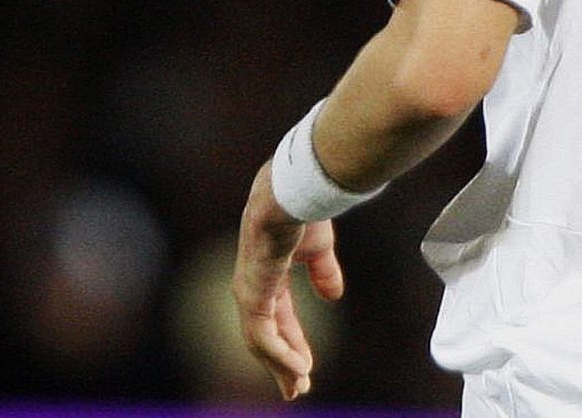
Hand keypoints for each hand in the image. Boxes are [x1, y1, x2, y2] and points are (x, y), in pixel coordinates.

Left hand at [232, 161, 345, 399]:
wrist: (291, 194)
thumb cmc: (303, 211)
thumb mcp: (318, 249)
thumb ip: (323, 273)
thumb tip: (332, 297)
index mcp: (267, 273)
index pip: (278, 317)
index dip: (293, 342)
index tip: (307, 367)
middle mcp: (253, 285)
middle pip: (266, 335)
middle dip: (282, 363)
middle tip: (297, 389)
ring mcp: (249, 290)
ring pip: (261, 341)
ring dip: (281, 365)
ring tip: (298, 386)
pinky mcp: (252, 294)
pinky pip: (264, 335)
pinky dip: (281, 354)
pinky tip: (298, 367)